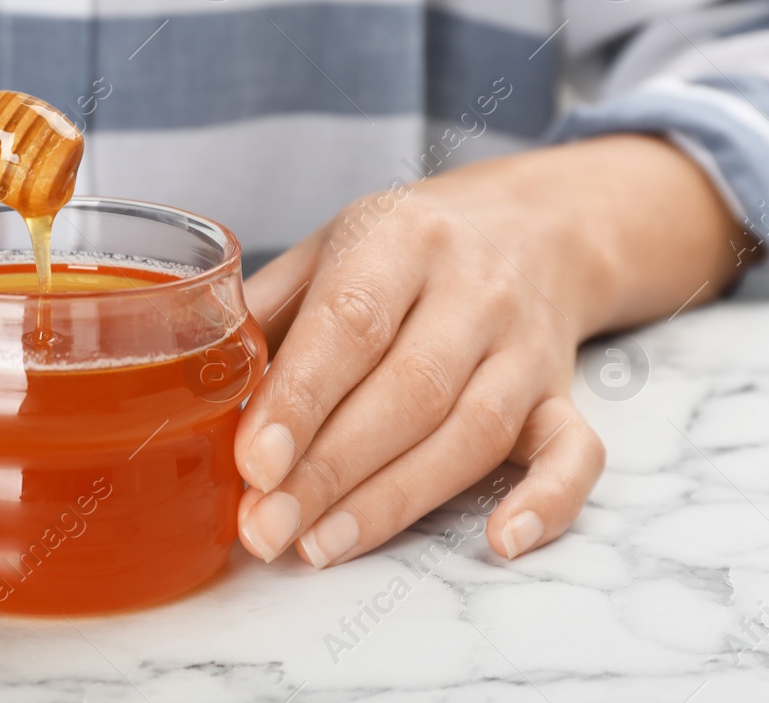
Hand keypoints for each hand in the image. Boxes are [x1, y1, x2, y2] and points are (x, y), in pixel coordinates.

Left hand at [233, 135, 749, 566]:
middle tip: (263, 528)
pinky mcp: (565, 394)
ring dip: (394, 502)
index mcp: (401, 239)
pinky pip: (576, 453)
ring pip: (472, 433)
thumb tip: (192, 381)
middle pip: (407, 392)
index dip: (301, 398)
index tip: (254, 463)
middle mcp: (473, 289)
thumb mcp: (329, 245)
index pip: (350, 322)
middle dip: (329, 471)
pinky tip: (500, 542)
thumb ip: (266, 310)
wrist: (538, 223)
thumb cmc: (406, 247)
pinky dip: (549, 501)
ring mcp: (527, 345)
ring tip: (319, 546)